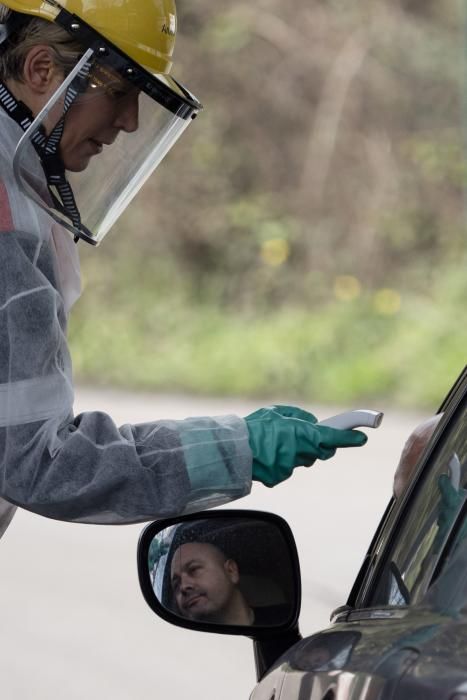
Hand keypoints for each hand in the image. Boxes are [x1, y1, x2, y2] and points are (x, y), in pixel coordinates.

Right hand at [245, 405, 366, 486]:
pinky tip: (267, 452)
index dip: (349, 438)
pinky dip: (282, 459)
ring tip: (276, 441)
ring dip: (297, 450)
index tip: (362, 438)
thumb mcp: (277, 412)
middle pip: (320, 451)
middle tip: (307, 435)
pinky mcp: (280, 477)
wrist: (233, 451)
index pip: (332, 437)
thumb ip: (299, 417)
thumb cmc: (254, 428)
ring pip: (303, 458)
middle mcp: (299, 452)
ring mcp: (290, 466)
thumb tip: (312, 423)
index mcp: (301, 433)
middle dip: (320, 443)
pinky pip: (288, 467)